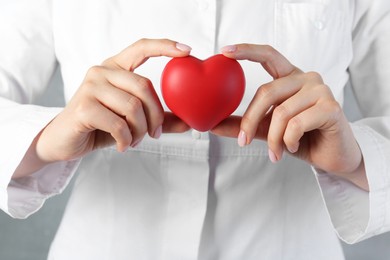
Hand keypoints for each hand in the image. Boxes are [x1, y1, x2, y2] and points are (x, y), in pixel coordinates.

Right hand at [14, 39, 190, 177]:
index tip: (187, 51)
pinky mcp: (83, 106)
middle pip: (144, 86)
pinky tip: (122, 145)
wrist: (65, 140)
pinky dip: (126, 139)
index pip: (141, 48)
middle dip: (155, 116)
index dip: (165, 46)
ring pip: (133, 107)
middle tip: (154, 134)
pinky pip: (118, 124)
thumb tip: (188, 122)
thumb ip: (159, 119)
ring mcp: (90, 87)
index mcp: (115, 67)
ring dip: (140, 131)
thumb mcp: (132, 120)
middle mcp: (101, 71)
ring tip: (134, 141)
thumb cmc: (100, 126)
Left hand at [212, 44, 367, 189]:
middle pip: (267, 91)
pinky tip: (293, 147)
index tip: (224, 51)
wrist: (332, 156)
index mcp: (290, 78)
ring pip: (281, 112)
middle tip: (242, 141)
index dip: (247, 50)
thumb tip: (212, 124)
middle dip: (250, 120)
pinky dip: (289, 141)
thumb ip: (244, 125)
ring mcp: (321, 90)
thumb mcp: (267, 129)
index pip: (268, 56)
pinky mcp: (331, 107)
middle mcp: (306, 78)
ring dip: (272, 138)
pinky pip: (297, 123)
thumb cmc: (302, 138)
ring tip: (274, 152)